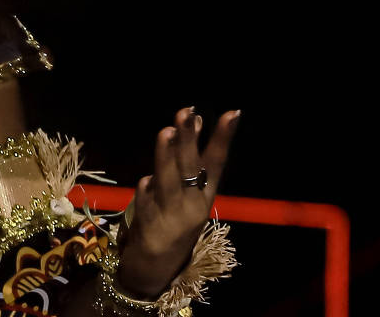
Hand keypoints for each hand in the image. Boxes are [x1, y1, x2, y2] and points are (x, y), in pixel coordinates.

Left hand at [116, 107, 236, 296]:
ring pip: (169, 181)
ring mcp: (172, 215)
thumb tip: (195, 122)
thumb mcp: (186, 194)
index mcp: (204, 197)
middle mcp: (193, 205)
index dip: (223, 138)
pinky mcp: (151, 224)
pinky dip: (147, 189)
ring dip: (166, 157)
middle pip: (190, 168)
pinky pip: (147, 200)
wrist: (155, 268)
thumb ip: (188, 162)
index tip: (232, 113)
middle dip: (188, 139)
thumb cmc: (171, 223)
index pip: (216, 163)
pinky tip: (147, 181)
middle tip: (187, 112)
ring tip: (166, 131)